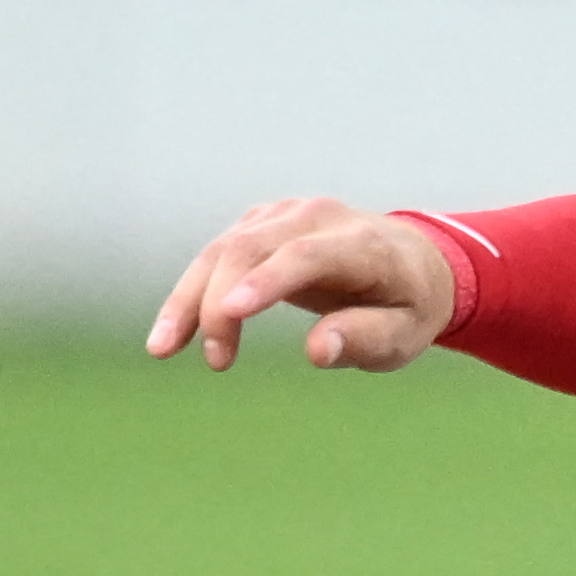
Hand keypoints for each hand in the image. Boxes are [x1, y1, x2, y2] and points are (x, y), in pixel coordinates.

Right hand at [147, 197, 462, 373]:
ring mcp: (284, 216)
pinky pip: (217, 254)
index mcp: (360, 243)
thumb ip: (365, 338)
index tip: (229, 314)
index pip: (304, 255)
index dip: (265, 282)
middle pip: (252, 249)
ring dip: (189, 298)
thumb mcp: (404, 334)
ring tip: (163, 349)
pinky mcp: (261, 224)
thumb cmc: (408, 305)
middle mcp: (317, 217)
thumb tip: (317, 351)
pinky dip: (192, 291)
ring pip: (224, 248)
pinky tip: (175, 332)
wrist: (413, 261)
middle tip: (215, 360)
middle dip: (218, 301)